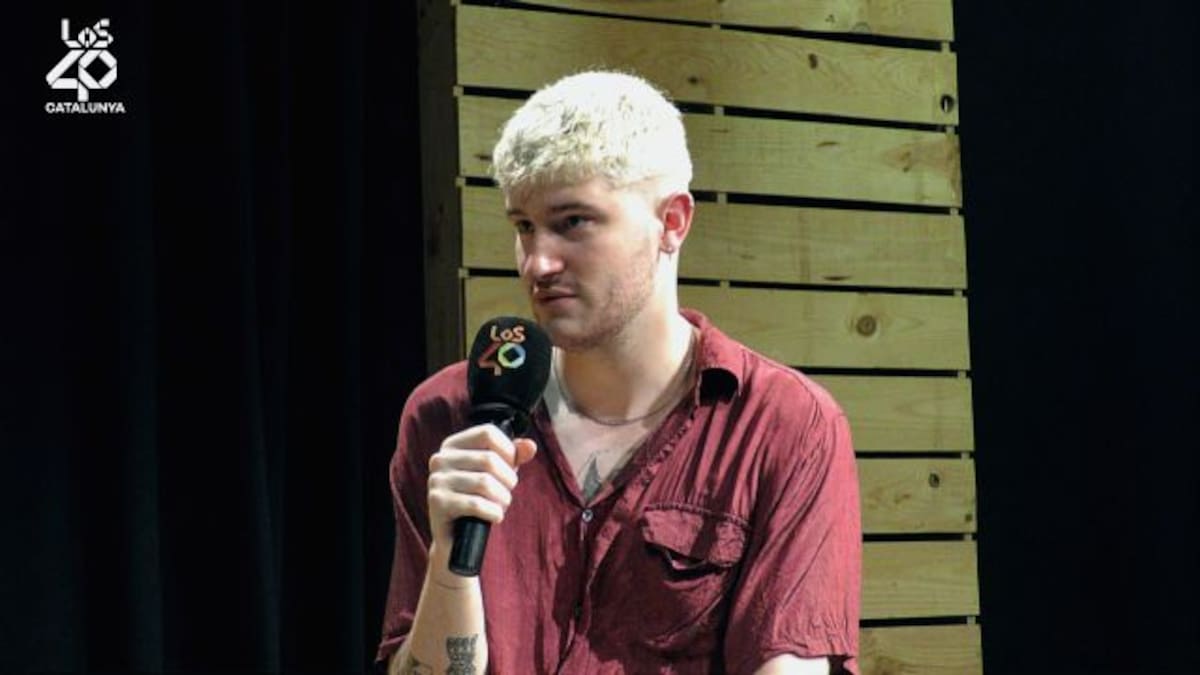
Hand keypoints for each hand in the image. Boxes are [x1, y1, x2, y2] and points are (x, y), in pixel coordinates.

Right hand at [426, 424, 537, 552]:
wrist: (457, 538)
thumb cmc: (479, 499)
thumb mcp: (498, 474)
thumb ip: (514, 456)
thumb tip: (530, 446)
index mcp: (453, 445)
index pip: (488, 433)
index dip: (508, 451)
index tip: (510, 468)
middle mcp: (440, 459)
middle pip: (489, 459)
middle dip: (508, 480)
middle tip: (506, 494)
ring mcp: (436, 480)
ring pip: (485, 483)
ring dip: (502, 498)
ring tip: (500, 506)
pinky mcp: (437, 503)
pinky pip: (476, 504)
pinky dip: (494, 512)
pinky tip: (494, 517)